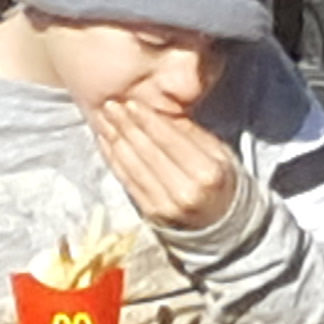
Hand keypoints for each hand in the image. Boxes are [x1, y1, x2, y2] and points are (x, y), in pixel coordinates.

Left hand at [89, 95, 240, 230]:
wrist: (220, 220)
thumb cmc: (218, 179)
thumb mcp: (218, 153)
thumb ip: (189, 133)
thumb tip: (158, 109)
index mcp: (207, 173)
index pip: (170, 141)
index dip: (147, 121)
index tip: (131, 103)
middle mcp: (185, 191)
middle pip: (148, 153)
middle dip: (126, 126)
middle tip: (110, 106)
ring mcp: (165, 205)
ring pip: (132, 167)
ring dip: (114, 140)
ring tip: (104, 120)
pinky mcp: (150, 213)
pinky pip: (126, 181)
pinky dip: (113, 159)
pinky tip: (105, 141)